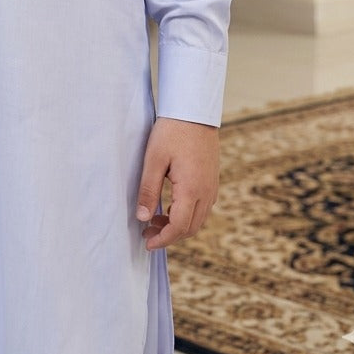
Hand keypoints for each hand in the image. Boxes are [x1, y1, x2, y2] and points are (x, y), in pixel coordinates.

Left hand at [135, 117, 219, 250]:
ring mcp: (212, 186)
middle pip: (191, 228)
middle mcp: (206, 191)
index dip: (163, 239)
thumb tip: (142, 218)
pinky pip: (202, 207)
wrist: (194, 110)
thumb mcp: (153, 159)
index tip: (147, 243)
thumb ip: (148, 189)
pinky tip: (169, 206)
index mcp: (192, 189)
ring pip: (198, 219)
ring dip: (178, 225)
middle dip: (169, 235)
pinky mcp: (212, 179)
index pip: (179, 227)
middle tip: (147, 232)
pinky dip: (186, 214)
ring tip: (154, 219)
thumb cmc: (172, 131)